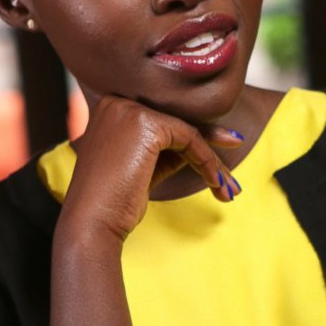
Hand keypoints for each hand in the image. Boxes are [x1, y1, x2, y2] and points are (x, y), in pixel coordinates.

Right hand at [60, 95, 243, 242]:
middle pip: (177, 122)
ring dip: (212, 161)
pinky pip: (189, 139)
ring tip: (228, 188)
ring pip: (186, 131)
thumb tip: (202, 144)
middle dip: (211, 145)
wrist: (92, 223)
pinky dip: (207, 162)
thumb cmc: (114, 203)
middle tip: (232, 172)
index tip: (221, 157)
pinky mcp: (145, 124)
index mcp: (112, 108)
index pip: (164, 119)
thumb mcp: (144, 169)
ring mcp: (129, 110)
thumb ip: (167, 151)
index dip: (196, 138)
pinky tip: (215, 183)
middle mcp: (117, 101)